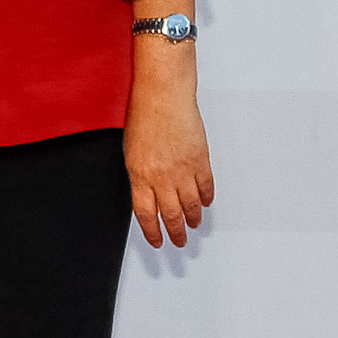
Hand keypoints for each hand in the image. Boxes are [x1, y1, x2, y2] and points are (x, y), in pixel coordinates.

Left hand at [126, 80, 213, 247]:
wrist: (163, 95)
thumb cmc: (144, 116)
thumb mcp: (131, 151)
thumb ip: (139, 175)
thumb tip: (146, 194)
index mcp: (140, 176)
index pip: (146, 215)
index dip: (152, 232)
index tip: (157, 241)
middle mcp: (162, 177)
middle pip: (171, 215)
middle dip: (175, 233)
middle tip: (179, 242)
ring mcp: (183, 170)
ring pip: (190, 205)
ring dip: (193, 218)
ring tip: (194, 225)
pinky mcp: (200, 159)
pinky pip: (205, 186)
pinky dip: (206, 197)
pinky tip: (205, 202)